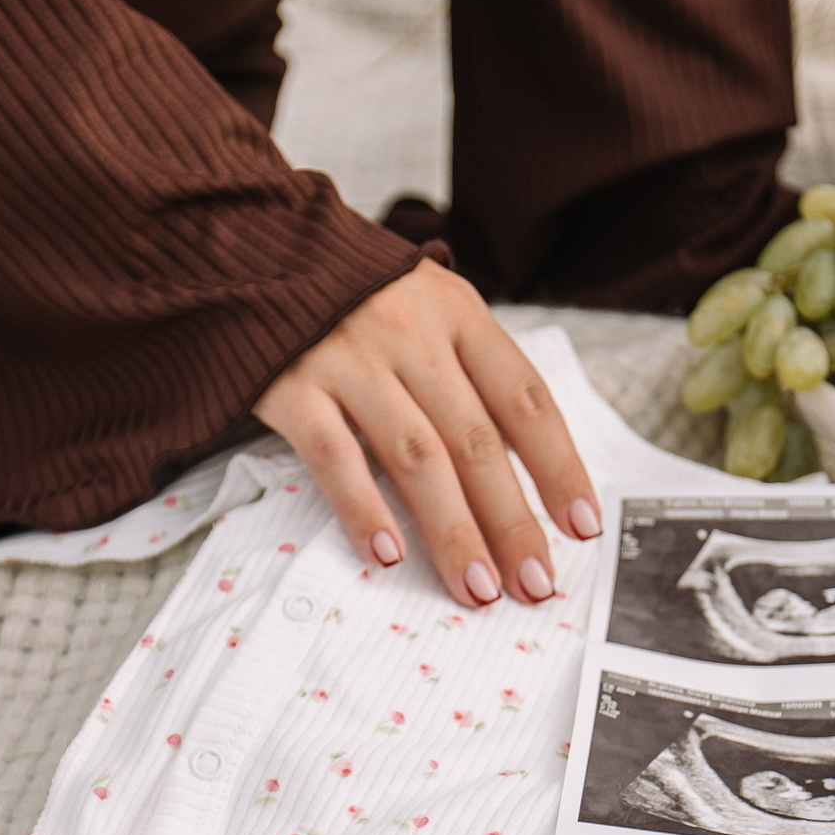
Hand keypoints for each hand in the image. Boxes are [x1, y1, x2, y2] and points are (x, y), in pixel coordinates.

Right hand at [254, 261, 599, 606]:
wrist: (253, 248)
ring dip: (453, 530)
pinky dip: (363, 508)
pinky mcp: (291, 384)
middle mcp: (411, 332)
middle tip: (533, 581)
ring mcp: (348, 357)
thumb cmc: (355, 296)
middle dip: (511, 520)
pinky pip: (333, 455)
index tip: (581, 524)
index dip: (558, 465)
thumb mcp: (429, 307)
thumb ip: (471, 372)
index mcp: (458, 313)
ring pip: (416, 456)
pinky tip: (388, 555)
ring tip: (477, 587)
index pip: (524, 398)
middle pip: (475, 439)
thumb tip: (526, 470)